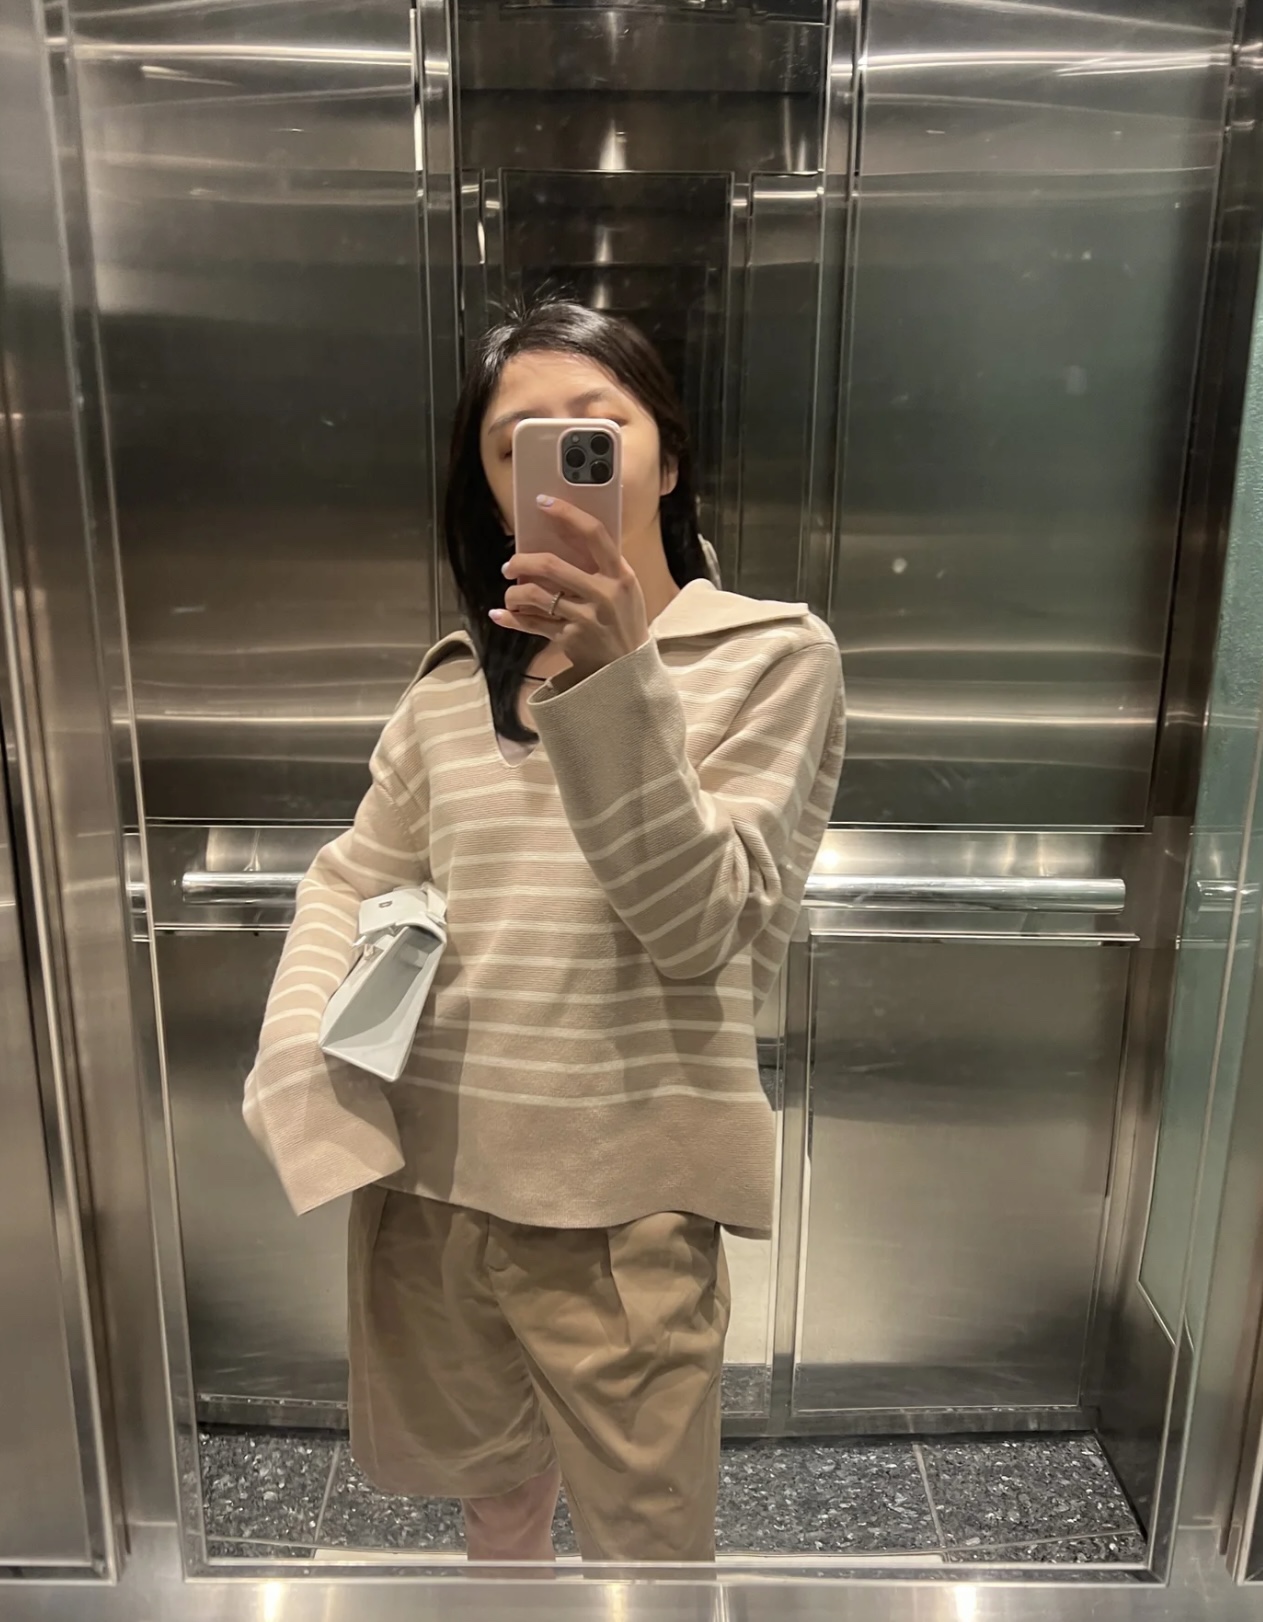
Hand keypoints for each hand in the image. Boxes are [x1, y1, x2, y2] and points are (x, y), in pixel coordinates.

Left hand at [492, 495, 649, 680]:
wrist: (629, 667)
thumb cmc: (624, 619)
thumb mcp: (625, 587)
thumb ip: (603, 564)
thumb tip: (564, 532)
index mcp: (620, 575)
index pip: (593, 534)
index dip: (566, 513)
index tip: (543, 502)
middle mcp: (603, 595)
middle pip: (550, 565)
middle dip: (521, 561)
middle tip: (510, 565)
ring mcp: (585, 619)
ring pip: (534, 595)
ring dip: (514, 592)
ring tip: (511, 593)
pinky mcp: (569, 639)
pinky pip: (530, 624)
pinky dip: (511, 618)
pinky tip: (500, 613)